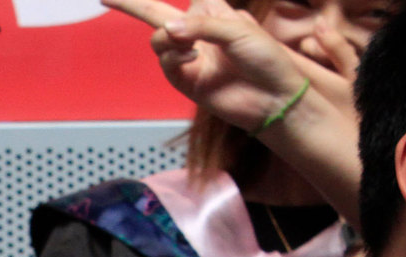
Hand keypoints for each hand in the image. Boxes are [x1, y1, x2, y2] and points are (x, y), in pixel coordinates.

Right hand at [101, 0, 353, 136]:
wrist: (275, 98)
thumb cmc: (267, 60)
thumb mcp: (238, 30)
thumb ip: (201, 25)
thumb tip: (167, 30)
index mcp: (212, 12)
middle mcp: (197, 33)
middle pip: (156, 14)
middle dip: (131, 4)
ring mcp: (189, 57)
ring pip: (158, 40)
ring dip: (167, 38)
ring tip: (188, 44)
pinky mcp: (186, 81)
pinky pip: (166, 63)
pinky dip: (173, 56)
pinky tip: (191, 56)